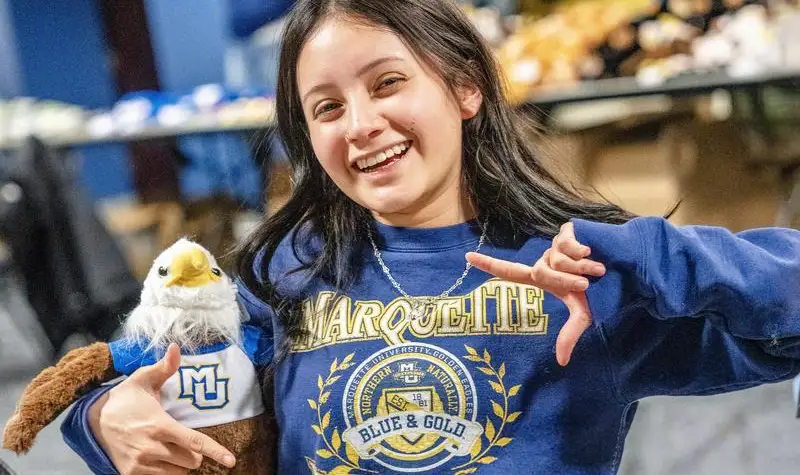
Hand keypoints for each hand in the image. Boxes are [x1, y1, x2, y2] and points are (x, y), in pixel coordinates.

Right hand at [88, 344, 235, 474]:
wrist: (94, 421)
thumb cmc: (126, 398)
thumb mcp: (144, 379)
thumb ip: (164, 367)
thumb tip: (176, 347)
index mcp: (159, 425)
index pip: (194, 442)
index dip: (215, 452)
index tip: (230, 460)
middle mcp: (151, 447)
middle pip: (192, 461)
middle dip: (194, 452)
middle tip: (182, 439)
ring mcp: (141, 464)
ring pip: (179, 472)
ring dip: (181, 463)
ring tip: (169, 447)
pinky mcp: (131, 474)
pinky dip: (166, 471)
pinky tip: (158, 457)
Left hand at [466, 222, 605, 365]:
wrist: (623, 268)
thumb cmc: (600, 291)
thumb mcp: (583, 315)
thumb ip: (569, 335)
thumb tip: (561, 362)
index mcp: (542, 278)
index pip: (510, 271)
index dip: (490, 265)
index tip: (467, 258)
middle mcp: (544, 260)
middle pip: (540, 272)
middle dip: (566, 282)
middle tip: (587, 286)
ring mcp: (554, 244)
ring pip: (556, 260)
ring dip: (581, 268)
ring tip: (598, 270)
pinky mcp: (567, 231)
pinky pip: (567, 245)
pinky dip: (583, 253)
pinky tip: (593, 251)